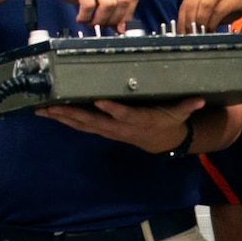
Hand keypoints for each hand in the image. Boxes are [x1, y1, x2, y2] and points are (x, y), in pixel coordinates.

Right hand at [27, 0, 140, 28]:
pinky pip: (90, 3)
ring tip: (90, 21)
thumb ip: (108, 3)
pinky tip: (80, 16)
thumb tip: (120, 26)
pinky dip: (85, 16)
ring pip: (109, 3)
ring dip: (100, 19)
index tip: (119, 25)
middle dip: (114, 19)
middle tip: (102, 25)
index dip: (128, 13)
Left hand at [37, 96, 204, 152]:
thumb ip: (187, 105)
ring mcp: (107, 130)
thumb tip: (199, 98)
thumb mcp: (179, 113)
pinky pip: (78, 124)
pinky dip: (62, 118)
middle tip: (53, 105)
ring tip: (41, 108)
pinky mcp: (99, 129)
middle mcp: (118, 127)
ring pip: (81, 124)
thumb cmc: (168, 120)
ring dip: (61, 117)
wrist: (161, 142)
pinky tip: (46, 111)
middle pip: (93, 121)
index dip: (112, 110)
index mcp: (137, 120)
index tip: (100, 101)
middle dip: (72, 114)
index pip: (124, 115)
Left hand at [177, 0, 241, 32]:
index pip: (186, 2)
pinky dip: (213, 22)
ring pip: (203, 5)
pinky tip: (212, 30)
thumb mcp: (215, 4)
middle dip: (189, 23)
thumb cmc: (237, 0)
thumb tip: (188, 29)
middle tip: (191, 36)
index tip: (181, 34)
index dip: (181, 20)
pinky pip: (219, 9)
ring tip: (202, 34)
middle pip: (192, 3)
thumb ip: (201, 12)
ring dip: (201, 23)